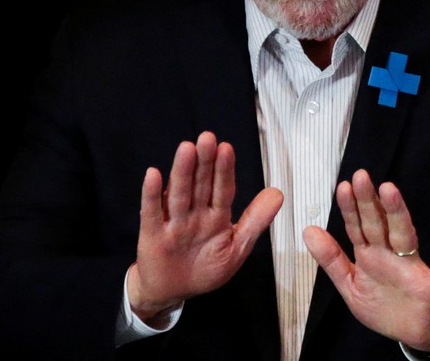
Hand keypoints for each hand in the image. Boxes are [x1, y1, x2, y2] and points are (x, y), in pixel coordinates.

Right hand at [127, 132, 282, 322]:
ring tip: (187, 149)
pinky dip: (151, 195)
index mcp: (216, 216)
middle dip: (204, 162)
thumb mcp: (237, 247)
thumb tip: (278, 193)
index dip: (225, 169)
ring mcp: (174, 223)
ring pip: (179, 194)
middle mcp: (195, 214)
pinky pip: (152, 213)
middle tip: (208, 138)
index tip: (227, 148)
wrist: (172, 291)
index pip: (223, 189)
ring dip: (182, 171)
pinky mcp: (152, 234)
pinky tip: (153, 175)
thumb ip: (256, 220)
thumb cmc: (204, 268)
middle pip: (200, 185)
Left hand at [303, 170, 429, 351]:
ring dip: (390, 208)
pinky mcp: (416, 269)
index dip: (349, 207)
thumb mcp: (349, 285)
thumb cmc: (382, 309)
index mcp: (367, 254)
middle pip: (374, 221)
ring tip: (385, 187)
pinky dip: (404, 230)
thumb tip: (308, 231)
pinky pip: (408, 247)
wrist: (412, 332)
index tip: (343, 187)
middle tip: (360, 175)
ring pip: (394, 228)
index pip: (355, 226)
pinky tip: (399, 215)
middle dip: (367, 199)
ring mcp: (400, 258)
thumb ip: (330, 260)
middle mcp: (383, 251)